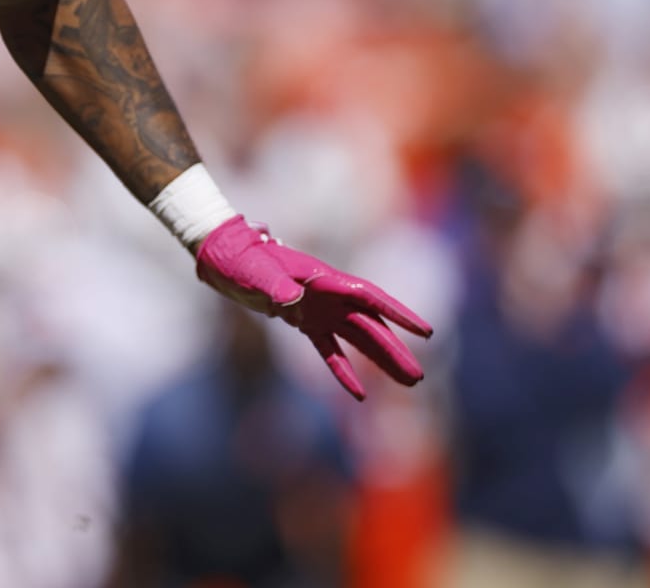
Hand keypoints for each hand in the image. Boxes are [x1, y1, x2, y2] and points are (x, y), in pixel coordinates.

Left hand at [195, 215, 432, 399]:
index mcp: (324, 279)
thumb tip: (294, 299)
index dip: (398, 314)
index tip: (425, 331)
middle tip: (417, 377)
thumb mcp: (258, 272)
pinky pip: (330, 350)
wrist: (224, 255)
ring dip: (380, 360)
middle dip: (394, 350)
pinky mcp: (304, 322)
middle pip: (369, 325)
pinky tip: (359, 394)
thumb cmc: (242, 259)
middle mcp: (329, 295)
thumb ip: (276, 285)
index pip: (369, 297)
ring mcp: (319, 309)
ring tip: (407, 384)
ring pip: (357, 338)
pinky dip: (343, 370)